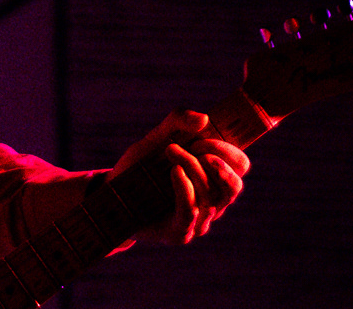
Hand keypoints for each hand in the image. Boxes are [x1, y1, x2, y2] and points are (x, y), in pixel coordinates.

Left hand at [106, 109, 249, 247]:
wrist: (112, 191)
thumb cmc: (141, 165)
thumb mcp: (158, 136)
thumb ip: (178, 121)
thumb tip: (205, 119)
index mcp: (214, 178)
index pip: (241, 166)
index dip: (227, 150)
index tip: (201, 137)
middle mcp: (213, 202)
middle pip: (234, 186)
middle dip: (217, 161)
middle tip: (195, 146)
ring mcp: (198, 221)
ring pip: (210, 196)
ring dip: (192, 167)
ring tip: (170, 151)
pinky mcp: (179, 233)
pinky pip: (190, 212)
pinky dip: (184, 188)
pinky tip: (173, 172)